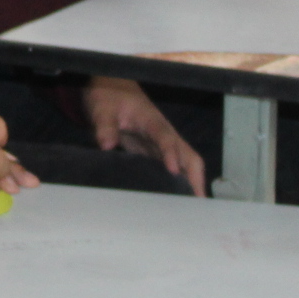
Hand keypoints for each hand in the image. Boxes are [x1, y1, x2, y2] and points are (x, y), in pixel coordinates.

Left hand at [83, 77, 205, 192]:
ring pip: (183, 165)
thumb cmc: (108, 96)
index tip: (173, 171)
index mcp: (152, 121)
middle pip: (188, 155)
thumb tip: (106, 144)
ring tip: (190, 209)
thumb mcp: (102, 108)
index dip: (170, 154)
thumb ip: (104, 125)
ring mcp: (160, 145)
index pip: (165, 138)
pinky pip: (170, 169)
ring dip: (189, 184)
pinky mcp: (153, 153)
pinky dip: (176, 184)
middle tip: (196, 202)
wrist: (110, 88)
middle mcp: (163, 134)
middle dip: (194, 177)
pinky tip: (173, 202)